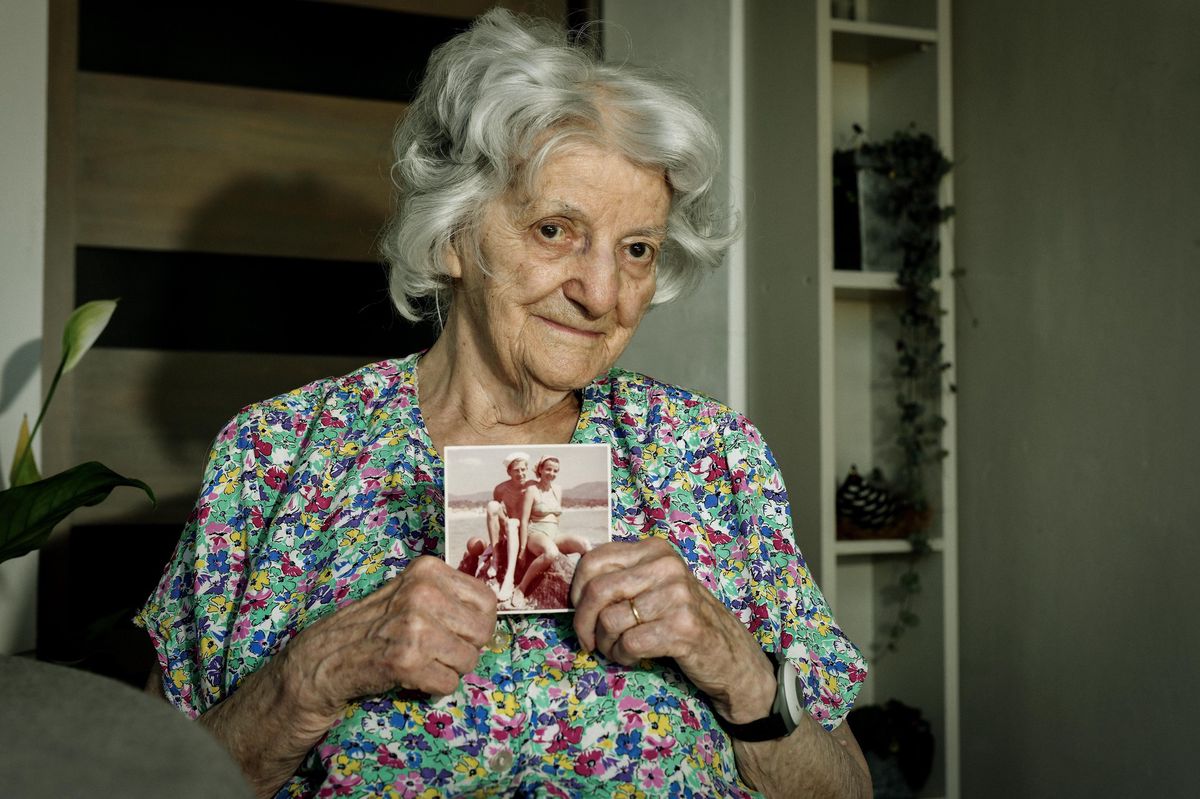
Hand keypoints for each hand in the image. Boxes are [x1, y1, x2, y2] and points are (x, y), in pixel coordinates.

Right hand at [279, 556, 497, 730]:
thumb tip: (491, 617)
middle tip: (438, 651)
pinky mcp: (406, 660)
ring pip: (468, 660)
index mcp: (428, 571)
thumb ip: (448, 597)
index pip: (487, 601)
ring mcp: (414, 627)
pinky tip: (411, 676)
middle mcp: (423, 593)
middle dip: (466, 649)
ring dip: (449, 670)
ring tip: (422, 662)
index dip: (478, 624)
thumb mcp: (410, 593)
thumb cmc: (374, 627)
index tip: (459, 633)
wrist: (325, 657)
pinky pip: (448, 683)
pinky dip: (433, 687)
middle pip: (482, 632)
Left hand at [570, 539, 775, 723]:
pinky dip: (623, 656)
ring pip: (610, 620)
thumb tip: (574, 592)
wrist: (730, 655)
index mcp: (655, 549)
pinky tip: (634, 658)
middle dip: (582, 622)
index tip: (578, 611)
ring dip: (606, 644)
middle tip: (587, 641)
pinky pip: (628, 643)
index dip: (576, 590)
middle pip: (598, 591)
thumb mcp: (655, 586)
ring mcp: (677, 595)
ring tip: (619, 650)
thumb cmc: (682, 619)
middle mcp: (667, 566)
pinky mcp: (682, 628)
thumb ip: (621, 579)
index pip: (594, 559)